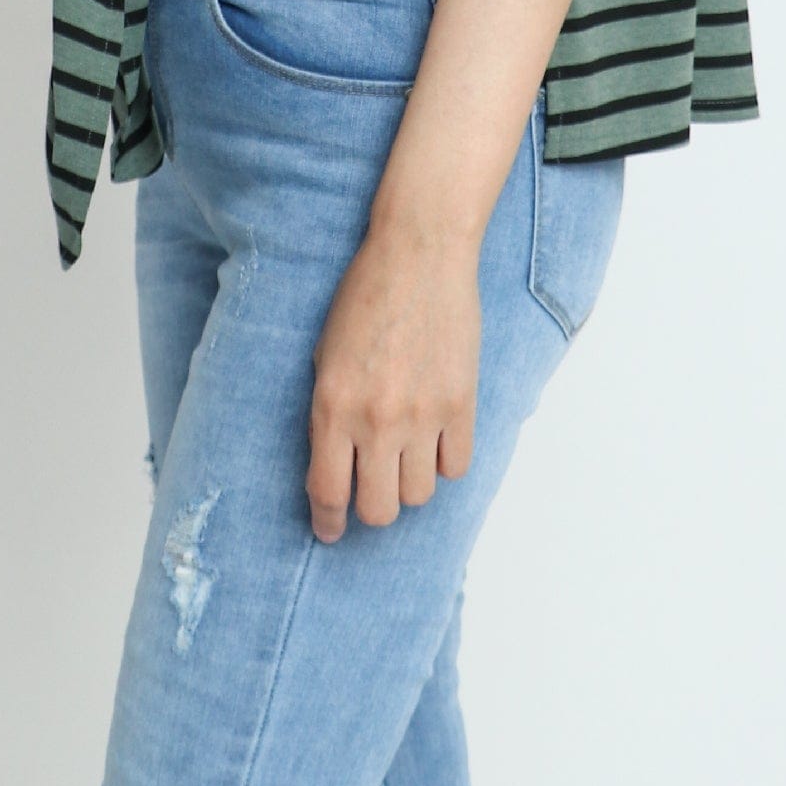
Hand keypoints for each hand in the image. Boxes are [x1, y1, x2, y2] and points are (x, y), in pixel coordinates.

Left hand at [306, 222, 480, 541]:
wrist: (418, 254)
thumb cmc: (364, 297)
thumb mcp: (324, 355)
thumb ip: (328, 413)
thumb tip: (333, 465)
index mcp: (332, 407)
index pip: (328, 492)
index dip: (327, 522)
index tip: (329, 531)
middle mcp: (376, 420)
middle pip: (377, 510)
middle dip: (370, 509)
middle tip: (370, 490)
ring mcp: (423, 415)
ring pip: (418, 495)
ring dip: (408, 484)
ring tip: (403, 456)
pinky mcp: (461, 404)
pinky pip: (456, 467)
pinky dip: (443, 462)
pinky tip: (433, 440)